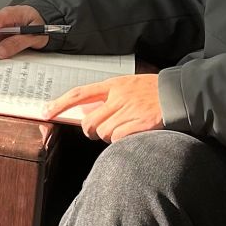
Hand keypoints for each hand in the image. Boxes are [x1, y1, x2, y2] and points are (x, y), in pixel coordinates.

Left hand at [47, 74, 164, 141]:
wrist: (180, 94)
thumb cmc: (154, 92)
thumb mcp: (128, 86)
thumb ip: (109, 97)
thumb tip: (88, 112)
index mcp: (113, 85)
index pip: (79, 93)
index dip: (60, 104)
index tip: (46, 112)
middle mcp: (118, 97)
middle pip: (89, 121)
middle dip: (91, 131)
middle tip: (101, 131)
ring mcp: (128, 110)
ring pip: (103, 132)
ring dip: (109, 136)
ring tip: (123, 129)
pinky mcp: (139, 123)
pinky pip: (118, 139)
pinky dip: (122, 141)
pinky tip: (133, 134)